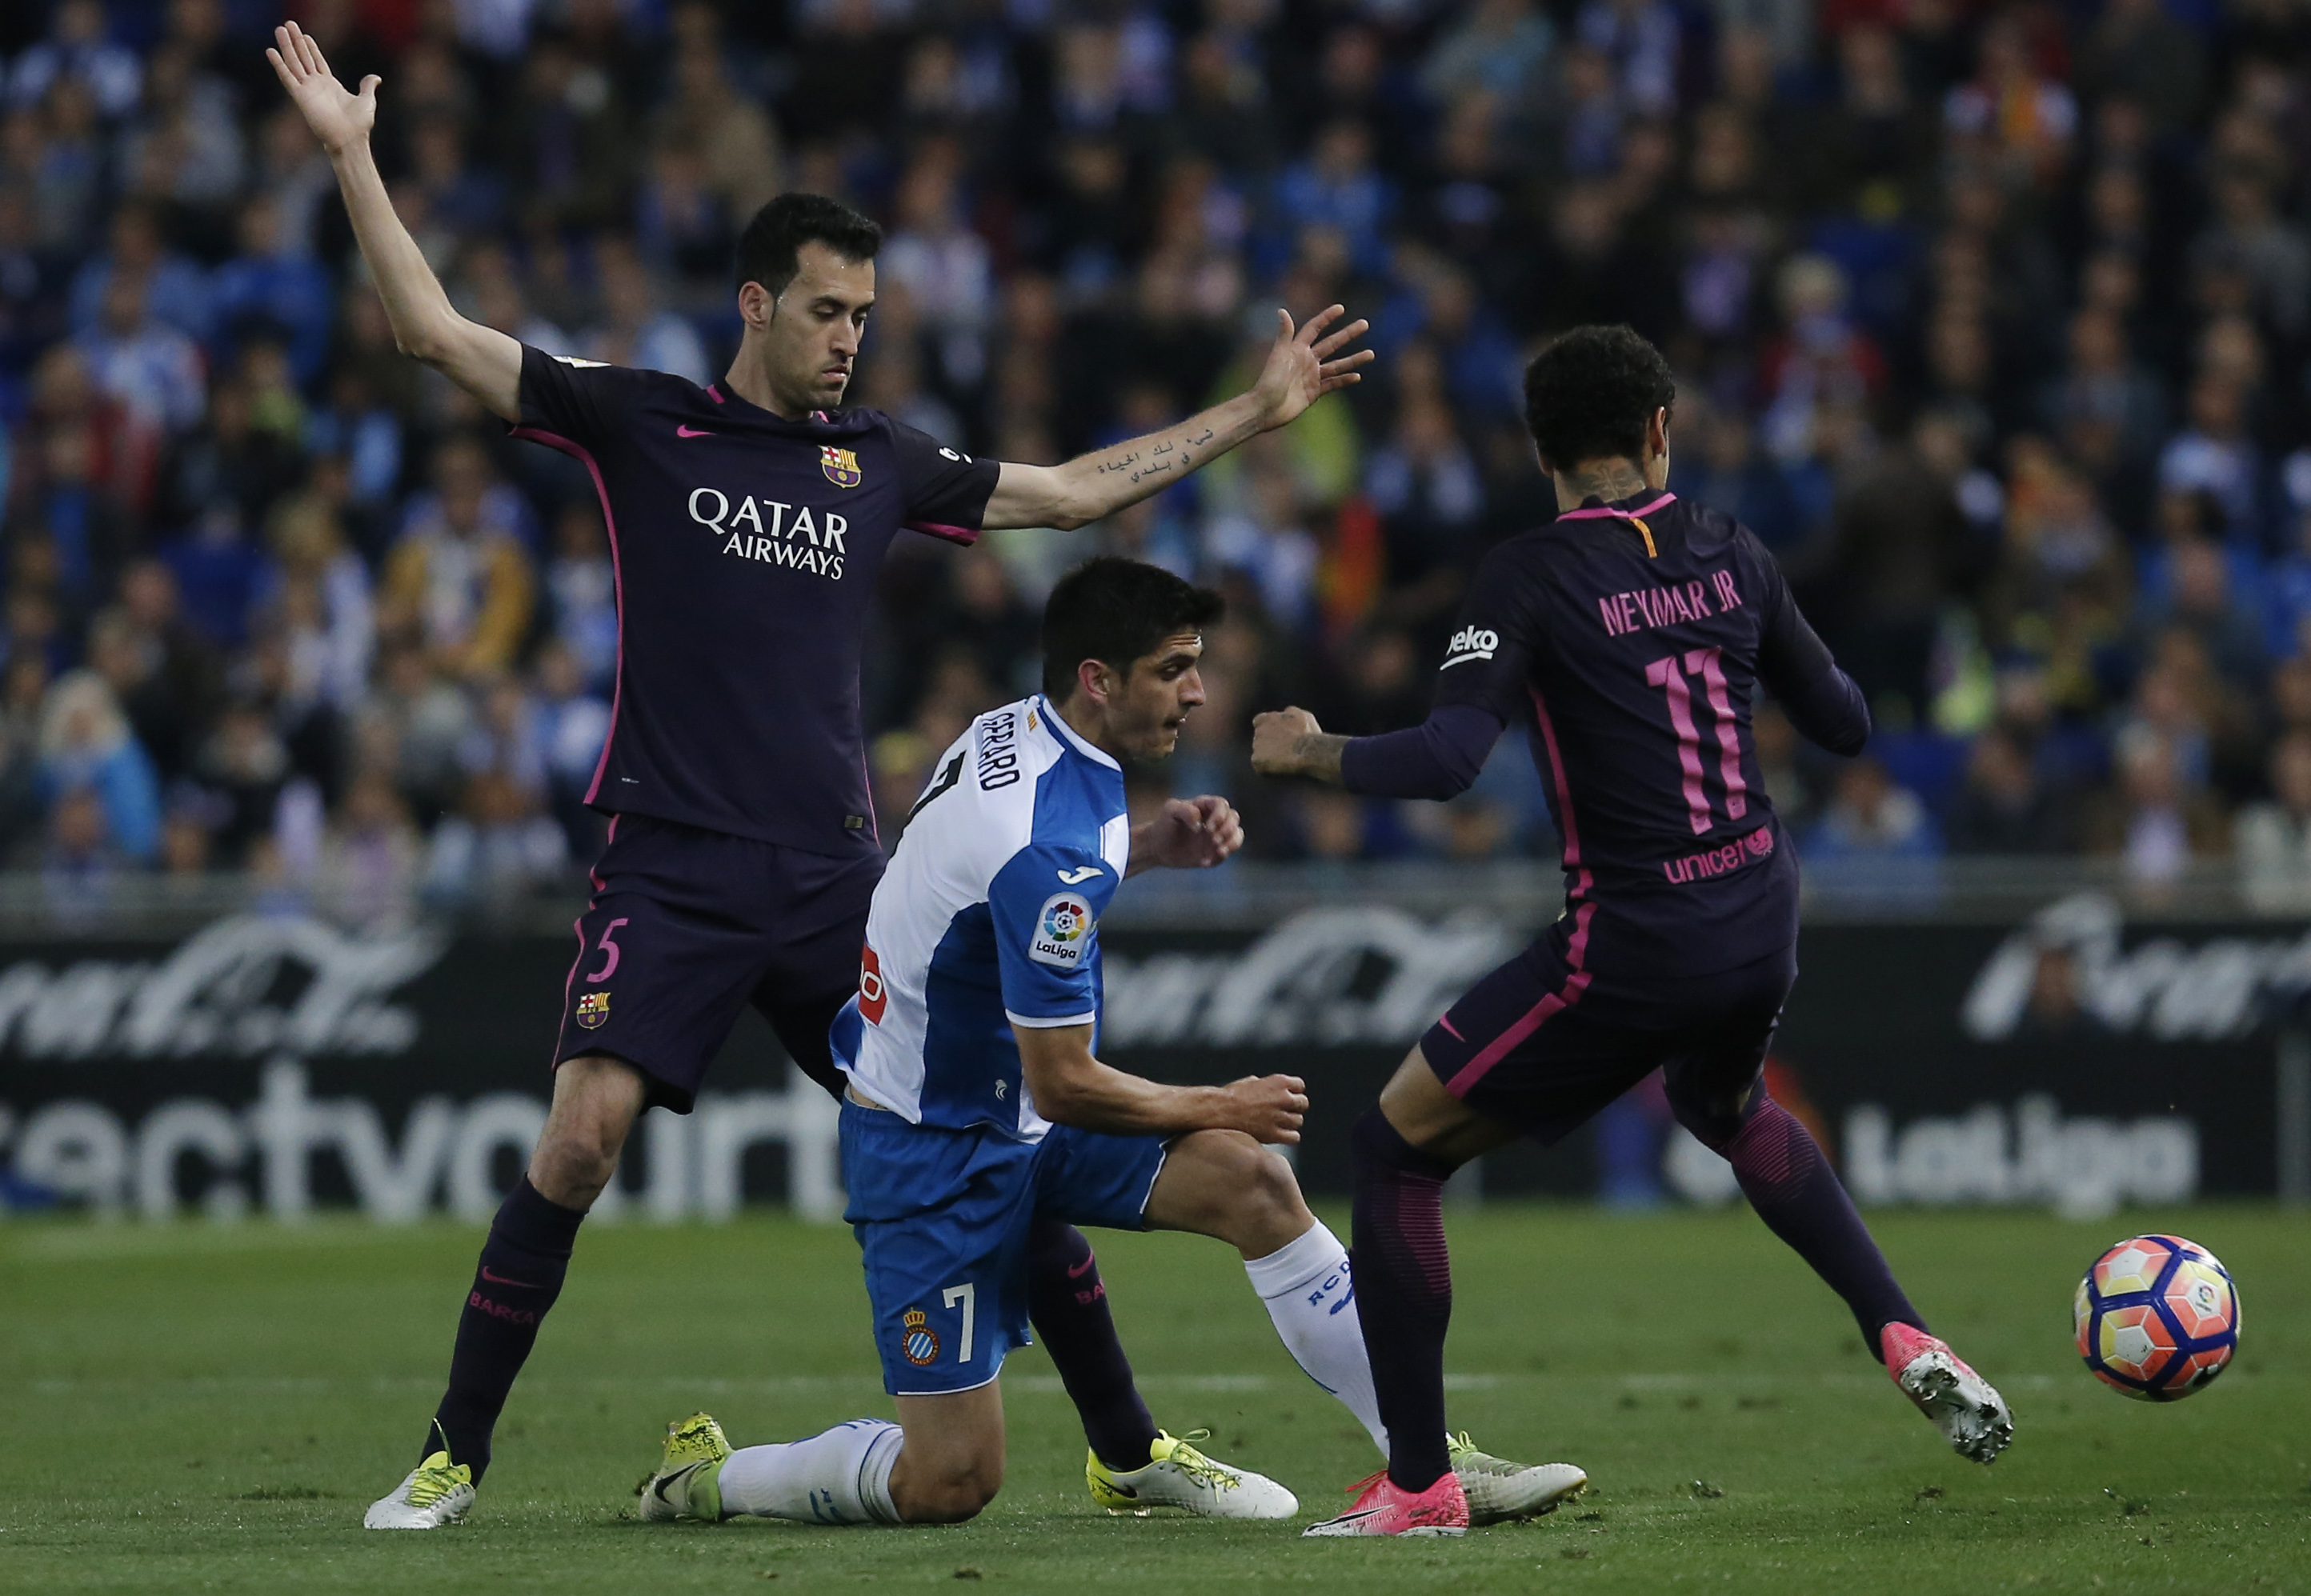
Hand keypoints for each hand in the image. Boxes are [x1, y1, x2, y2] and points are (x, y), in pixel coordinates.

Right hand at [268, 21, 377, 156]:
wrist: (351, 139)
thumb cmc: (359, 124)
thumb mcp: (367, 100)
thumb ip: (367, 86)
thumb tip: (376, 78)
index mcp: (330, 84)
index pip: (317, 61)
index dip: (310, 48)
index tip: (304, 35)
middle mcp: (316, 85)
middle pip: (303, 58)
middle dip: (296, 41)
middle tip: (288, 24)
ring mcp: (307, 90)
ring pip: (294, 63)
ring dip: (286, 46)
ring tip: (279, 30)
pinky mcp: (301, 97)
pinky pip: (287, 78)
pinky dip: (279, 65)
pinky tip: (271, 52)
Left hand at [1141, 795, 1243, 870]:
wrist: (1157, 847)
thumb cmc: (1163, 825)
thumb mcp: (1170, 811)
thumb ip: (1185, 810)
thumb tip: (1200, 824)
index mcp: (1205, 806)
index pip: (1222, 805)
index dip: (1220, 816)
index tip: (1207, 828)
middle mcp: (1214, 819)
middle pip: (1234, 818)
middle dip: (1227, 830)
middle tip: (1213, 840)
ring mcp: (1217, 835)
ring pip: (1238, 835)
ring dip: (1232, 844)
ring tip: (1218, 852)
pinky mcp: (1215, 851)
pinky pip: (1226, 853)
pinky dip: (1218, 858)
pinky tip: (1203, 862)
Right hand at [1216, 1074, 1307, 1144]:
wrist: (1218, 1110)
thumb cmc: (1230, 1095)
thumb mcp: (1251, 1082)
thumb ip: (1267, 1085)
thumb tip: (1273, 1091)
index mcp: (1279, 1081)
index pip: (1300, 1086)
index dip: (1293, 1092)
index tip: (1286, 1098)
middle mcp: (1283, 1098)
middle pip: (1303, 1104)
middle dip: (1295, 1108)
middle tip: (1283, 1112)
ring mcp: (1279, 1116)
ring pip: (1299, 1121)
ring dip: (1290, 1123)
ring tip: (1278, 1125)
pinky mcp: (1274, 1133)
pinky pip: (1294, 1137)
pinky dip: (1289, 1136)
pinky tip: (1279, 1135)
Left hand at [1248, 305, 1372, 431]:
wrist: (1265, 409)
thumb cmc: (1269, 381)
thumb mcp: (1278, 356)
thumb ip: (1284, 334)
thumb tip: (1281, 310)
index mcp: (1297, 349)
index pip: (1315, 328)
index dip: (1326, 318)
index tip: (1341, 308)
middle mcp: (1306, 360)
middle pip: (1331, 343)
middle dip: (1348, 334)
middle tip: (1365, 324)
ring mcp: (1311, 376)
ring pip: (1337, 365)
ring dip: (1354, 359)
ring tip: (1371, 354)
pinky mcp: (1314, 392)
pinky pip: (1333, 384)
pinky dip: (1344, 380)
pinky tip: (1357, 377)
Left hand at [1251, 706, 1322, 776]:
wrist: (1306, 752)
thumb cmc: (1308, 734)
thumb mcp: (1304, 716)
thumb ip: (1291, 713)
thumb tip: (1286, 712)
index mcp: (1267, 718)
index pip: (1259, 721)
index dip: (1267, 728)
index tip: (1276, 734)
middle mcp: (1258, 731)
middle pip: (1260, 738)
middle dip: (1269, 743)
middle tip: (1284, 750)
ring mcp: (1256, 746)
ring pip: (1260, 752)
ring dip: (1270, 756)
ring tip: (1286, 760)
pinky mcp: (1257, 760)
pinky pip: (1260, 766)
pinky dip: (1268, 768)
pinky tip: (1281, 768)